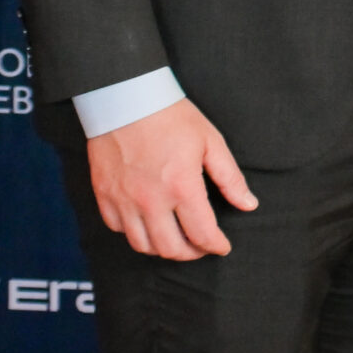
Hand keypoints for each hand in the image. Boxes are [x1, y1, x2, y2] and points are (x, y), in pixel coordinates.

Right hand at [87, 98, 257, 260]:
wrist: (125, 98)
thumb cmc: (172, 117)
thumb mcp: (211, 142)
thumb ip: (230, 178)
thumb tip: (249, 204)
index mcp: (181, 187)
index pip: (202, 234)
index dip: (215, 246)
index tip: (222, 247)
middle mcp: (150, 200)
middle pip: (170, 248)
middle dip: (191, 254)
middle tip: (201, 246)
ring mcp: (123, 199)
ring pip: (142, 245)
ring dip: (162, 249)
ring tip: (176, 239)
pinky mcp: (103, 194)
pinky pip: (117, 228)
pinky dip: (135, 233)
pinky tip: (148, 224)